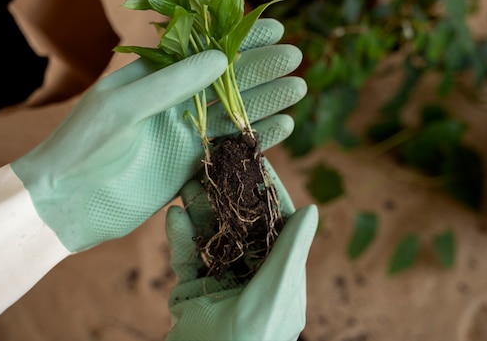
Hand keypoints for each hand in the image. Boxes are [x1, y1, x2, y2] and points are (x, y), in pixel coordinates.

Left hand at [11, 19, 305, 251]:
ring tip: (297, 88)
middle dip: (260, 68)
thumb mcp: (124, 104)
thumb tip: (221, 59)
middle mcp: (172, 104)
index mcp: (153, 78)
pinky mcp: (188, 167)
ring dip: (265, 102)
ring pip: (232, 115)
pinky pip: (228, 149)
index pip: (203, 52)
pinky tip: (282, 127)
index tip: (273, 29)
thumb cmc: (83, 143)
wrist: (65, 202)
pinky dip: (254, 139)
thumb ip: (171, 82)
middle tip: (294, 57)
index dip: (238, 41)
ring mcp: (182, 136)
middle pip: (225, 82)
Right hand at [165, 161, 318, 340]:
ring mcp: (222, 284)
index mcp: (280, 278)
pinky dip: (181, 238)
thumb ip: (290, 251)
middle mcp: (253, 277)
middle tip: (214, 166)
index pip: (277, 225)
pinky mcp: (194, 293)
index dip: (267, 194)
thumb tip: (312, 209)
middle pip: (240, 227)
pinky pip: (188, 259)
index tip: (256, 163)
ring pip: (212, 238)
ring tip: (188, 183)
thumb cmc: (252, 340)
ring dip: (200, 211)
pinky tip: (174, 215)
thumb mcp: (276, 293)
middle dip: (227, 197)